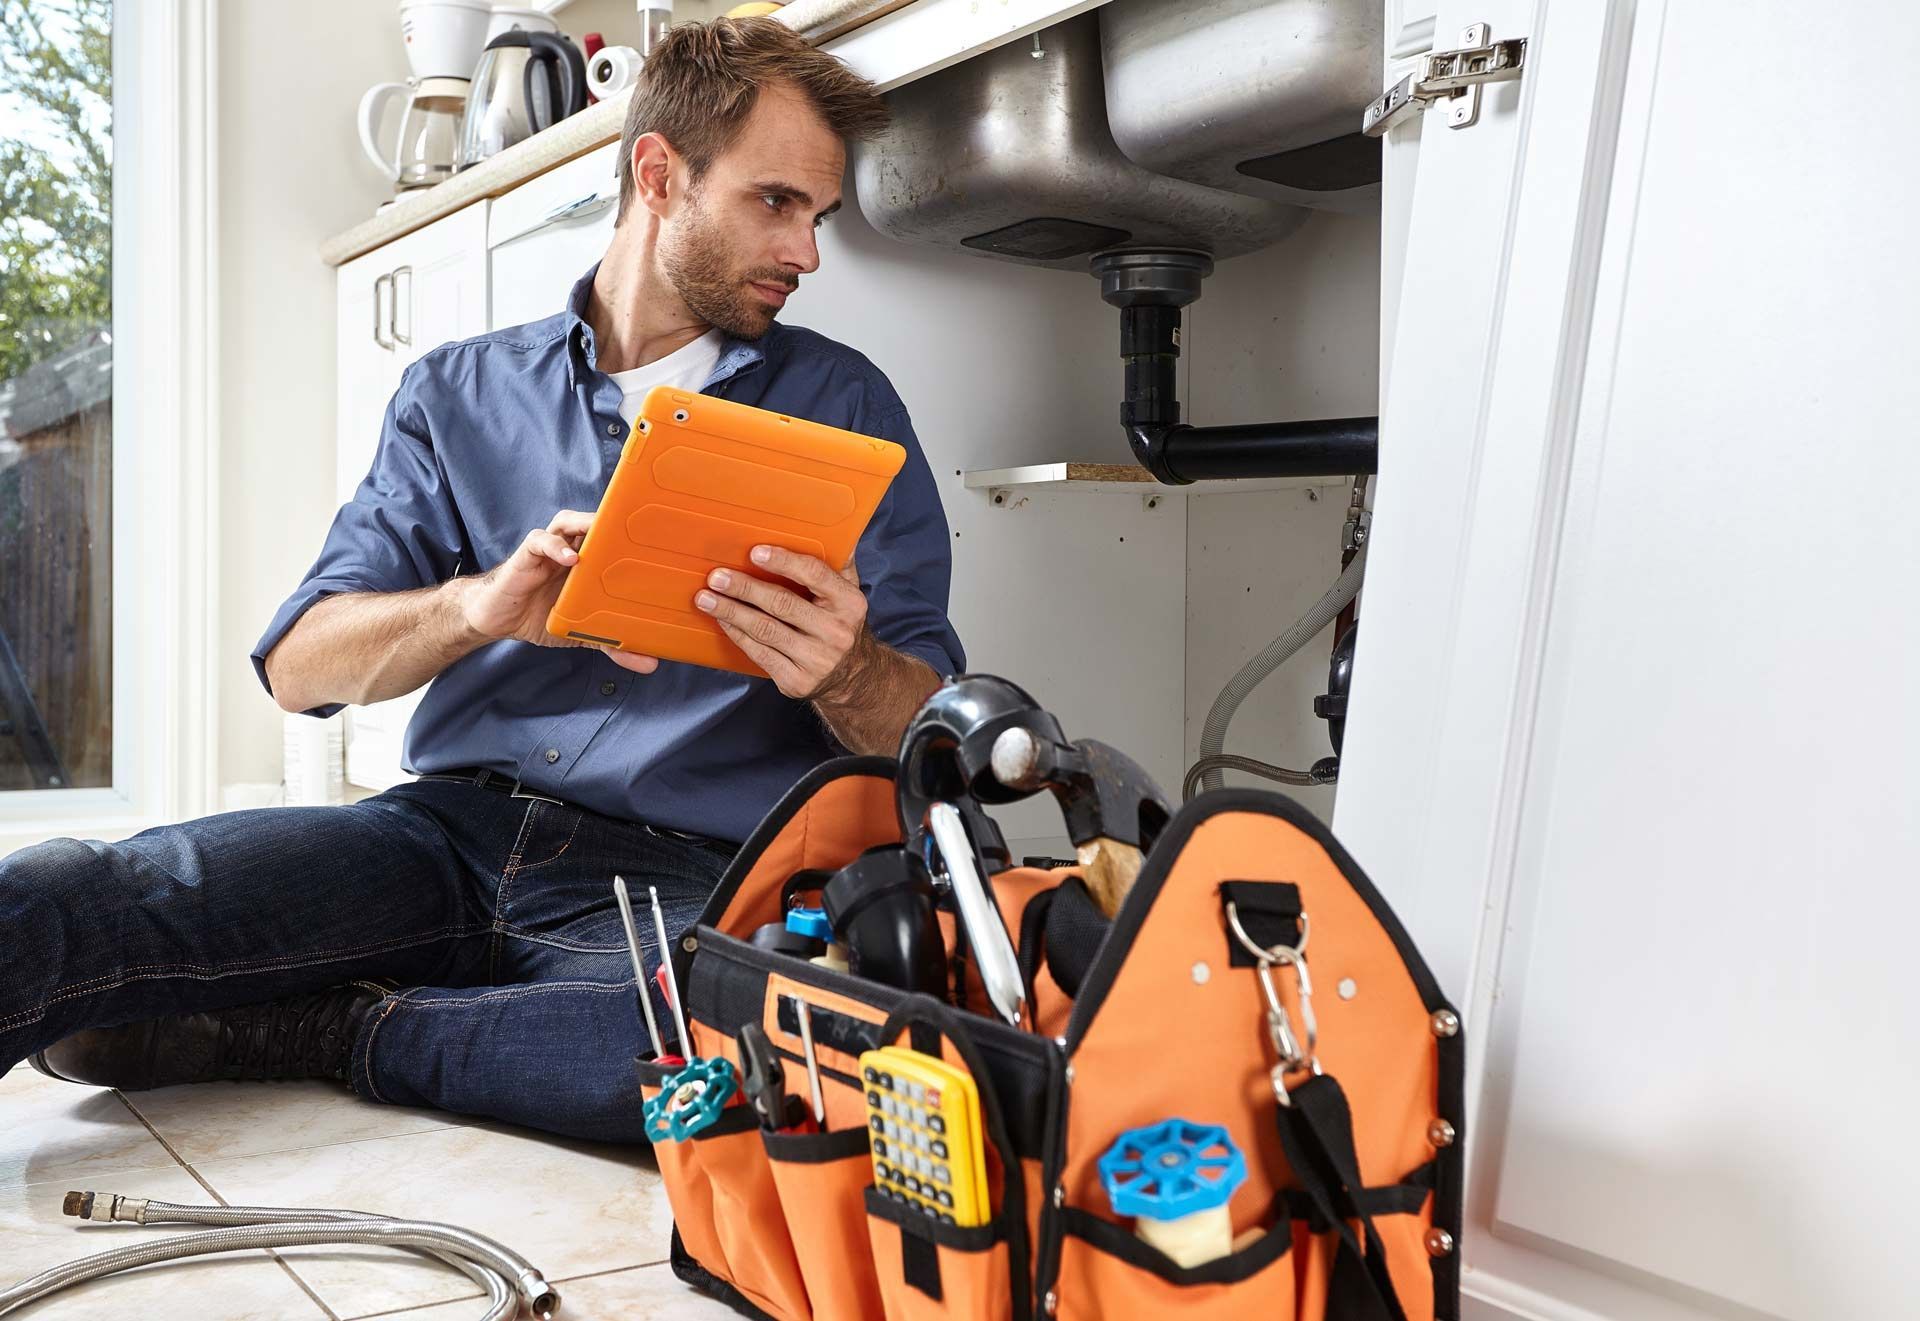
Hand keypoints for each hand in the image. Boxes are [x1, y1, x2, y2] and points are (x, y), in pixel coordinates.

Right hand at [460, 509, 658, 673]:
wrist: (499, 618)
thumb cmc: (541, 616)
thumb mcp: (583, 633)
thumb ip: (614, 644)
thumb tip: (651, 663)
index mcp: (591, 562)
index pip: (616, 539)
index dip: (638, 533)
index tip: (665, 537)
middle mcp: (573, 549)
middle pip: (598, 524)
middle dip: (619, 521)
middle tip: (644, 529)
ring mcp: (551, 549)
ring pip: (571, 523)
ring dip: (589, 524)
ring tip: (607, 533)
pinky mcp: (528, 554)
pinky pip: (542, 541)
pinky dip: (557, 546)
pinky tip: (572, 558)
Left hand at [694, 545, 871, 698]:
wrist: (853, 677)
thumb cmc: (841, 623)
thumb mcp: (850, 592)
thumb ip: (839, 562)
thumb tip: (835, 527)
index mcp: (850, 603)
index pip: (814, 574)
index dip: (782, 562)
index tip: (754, 552)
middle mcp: (836, 632)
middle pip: (782, 604)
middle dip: (744, 589)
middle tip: (716, 577)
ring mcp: (817, 660)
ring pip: (765, 630)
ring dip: (731, 612)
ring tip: (706, 599)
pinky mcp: (797, 681)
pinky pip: (759, 653)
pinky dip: (737, 634)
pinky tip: (723, 620)